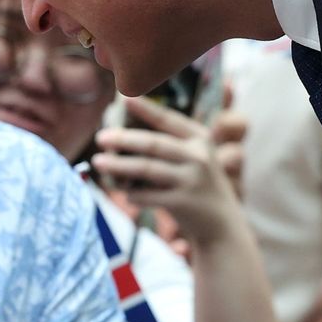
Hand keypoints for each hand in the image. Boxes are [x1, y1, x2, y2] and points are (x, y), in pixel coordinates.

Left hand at [92, 96, 243, 243]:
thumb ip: (169, 145)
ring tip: (98, 161)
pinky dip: (132, 193)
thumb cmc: (198, 185)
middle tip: (100, 137)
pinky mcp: (184, 203)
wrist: (222, 223)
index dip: (147, 109)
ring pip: (147, 169)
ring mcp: (192, 180)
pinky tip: (121, 191)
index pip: (169, 119)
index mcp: (200, 138)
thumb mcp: (195, 158)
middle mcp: (198, 156)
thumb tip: (121, 135)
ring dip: (119, 165)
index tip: (125, 98)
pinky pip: (149, 195)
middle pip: (153, 144)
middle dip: (123, 139)